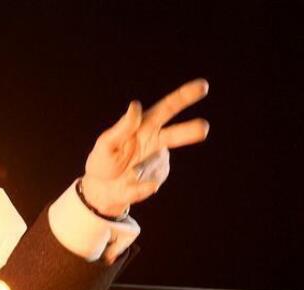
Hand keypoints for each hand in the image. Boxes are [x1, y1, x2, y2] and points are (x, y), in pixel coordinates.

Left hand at [82, 78, 210, 216]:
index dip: (185, 96)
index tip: (203, 87)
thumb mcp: (106, 143)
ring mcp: (158, 160)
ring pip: (157, 164)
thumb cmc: (102, 161)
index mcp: (144, 125)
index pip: (167, 108)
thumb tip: (135, 106)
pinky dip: (136, 186)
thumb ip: (122, 127)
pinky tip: (127, 183)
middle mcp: (155, 140)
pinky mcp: (156, 178)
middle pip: (176, 133)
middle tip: (203, 128)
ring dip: (140, 171)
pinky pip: (150, 183)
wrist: (100, 189)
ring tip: (124, 172)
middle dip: (190, 131)